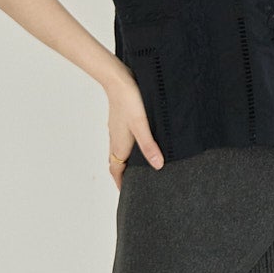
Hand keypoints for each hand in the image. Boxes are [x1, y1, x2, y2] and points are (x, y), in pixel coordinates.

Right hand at [105, 67, 163, 188]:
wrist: (118, 79)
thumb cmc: (129, 101)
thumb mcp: (142, 126)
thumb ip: (149, 146)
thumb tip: (157, 166)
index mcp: (119, 145)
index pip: (116, 170)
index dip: (120, 182)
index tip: (126, 192)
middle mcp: (115, 139)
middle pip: (116, 162)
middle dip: (123, 174)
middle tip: (133, 181)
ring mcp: (116, 129)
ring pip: (118, 150)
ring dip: (124, 160)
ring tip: (137, 165)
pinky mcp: (120, 119)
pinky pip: (120, 138)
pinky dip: (126, 146)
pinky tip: (137, 140)